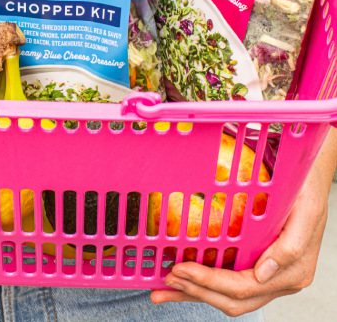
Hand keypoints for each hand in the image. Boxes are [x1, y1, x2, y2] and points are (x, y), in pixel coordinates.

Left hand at [150, 128, 336, 316]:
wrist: (311, 178)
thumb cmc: (307, 191)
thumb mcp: (306, 213)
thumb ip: (289, 247)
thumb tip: (263, 274)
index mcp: (292, 272)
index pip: (243, 286)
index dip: (208, 281)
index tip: (180, 268)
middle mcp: (279, 279)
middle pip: (233, 299)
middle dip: (196, 291)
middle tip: (167, 280)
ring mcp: (268, 275)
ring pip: (228, 296)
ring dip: (195, 293)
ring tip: (165, 288)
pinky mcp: (257, 265)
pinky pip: (229, 280)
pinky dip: (204, 283)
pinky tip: (184, 278)